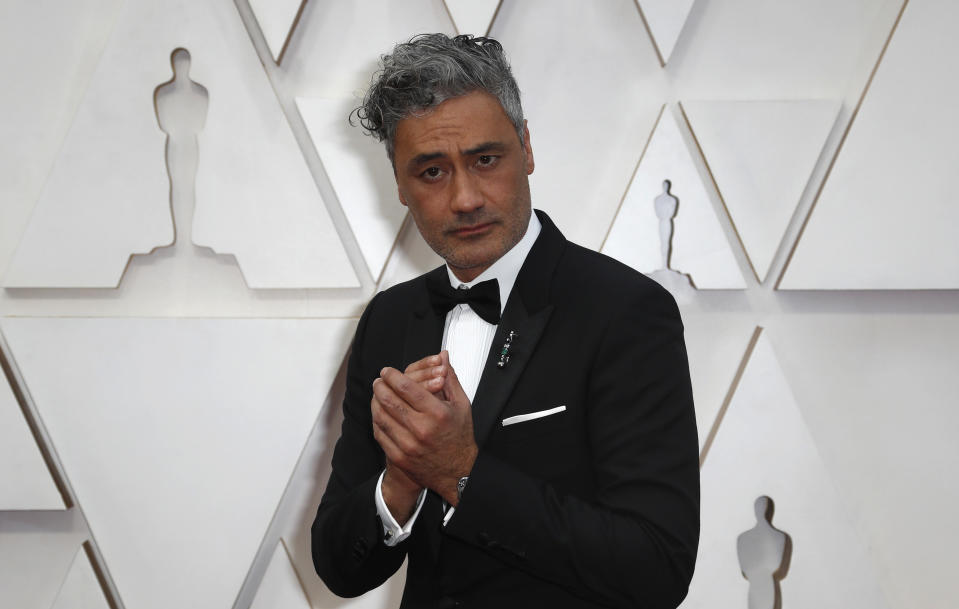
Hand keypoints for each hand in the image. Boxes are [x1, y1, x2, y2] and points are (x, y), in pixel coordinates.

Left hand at [372, 351, 476, 504]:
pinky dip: (376, 420)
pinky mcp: (400, 457)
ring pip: (381, 416)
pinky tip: (379, 413)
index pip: (406, 387)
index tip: (387, 371)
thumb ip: (450, 379)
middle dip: (380, 386)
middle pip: (390, 400)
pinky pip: (380, 434)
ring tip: (377, 394)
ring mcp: (408, 445)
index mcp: (437, 414)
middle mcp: (422, 429)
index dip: (392, 376)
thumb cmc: (459, 438)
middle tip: (379, 381)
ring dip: (375, 402)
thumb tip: (444, 357)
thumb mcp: (461, 405)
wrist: (456, 473)